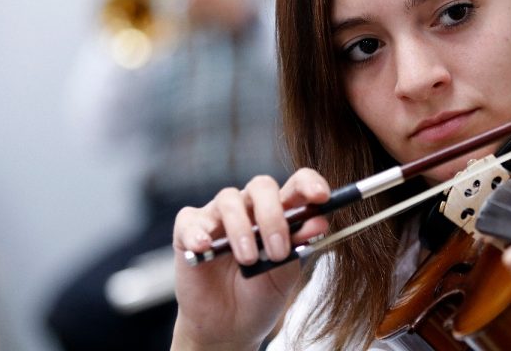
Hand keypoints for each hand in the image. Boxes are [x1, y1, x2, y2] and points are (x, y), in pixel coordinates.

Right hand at [171, 169, 330, 349]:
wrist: (229, 327)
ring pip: (229, 199)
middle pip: (262, 186)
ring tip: (248, 260)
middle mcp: (250, 207)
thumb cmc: (260, 294)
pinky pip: (190, 220)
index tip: (321, 197)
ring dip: (241, 229)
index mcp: (279, 212)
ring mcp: (218, 216)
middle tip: (277, 250)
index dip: (309, 184)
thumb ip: (299, 246)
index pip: (296, 184)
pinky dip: (197, 232)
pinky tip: (205, 247)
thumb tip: (319, 222)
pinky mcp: (188, 231)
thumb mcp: (285, 274)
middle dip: (272, 215)